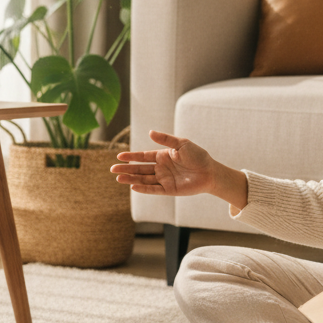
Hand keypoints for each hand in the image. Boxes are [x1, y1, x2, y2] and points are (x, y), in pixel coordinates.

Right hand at [111, 130, 248, 208]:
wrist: (210, 171)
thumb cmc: (198, 156)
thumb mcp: (182, 144)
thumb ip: (166, 139)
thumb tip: (150, 132)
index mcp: (163, 156)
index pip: (143, 157)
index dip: (131, 157)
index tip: (119, 157)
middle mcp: (161, 168)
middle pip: (140, 169)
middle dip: (126, 169)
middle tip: (112, 169)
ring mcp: (164, 179)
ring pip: (144, 179)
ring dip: (131, 179)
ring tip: (118, 178)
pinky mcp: (169, 190)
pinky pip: (154, 190)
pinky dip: (144, 189)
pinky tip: (133, 186)